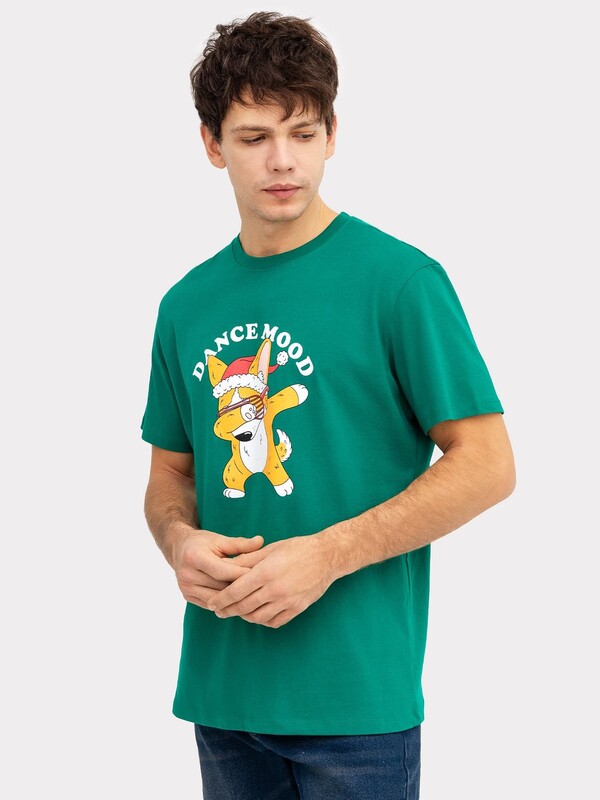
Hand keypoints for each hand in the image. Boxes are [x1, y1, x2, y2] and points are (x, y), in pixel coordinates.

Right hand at [172, 526, 264, 609]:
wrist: (179, 548)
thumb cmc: (202, 542)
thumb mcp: (219, 539)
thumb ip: (240, 544)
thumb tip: (261, 541)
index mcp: (194, 557)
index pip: (223, 571)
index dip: (242, 574)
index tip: (260, 576)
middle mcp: (187, 574)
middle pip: (220, 586)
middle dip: (241, 588)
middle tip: (261, 589)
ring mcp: (186, 588)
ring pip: (217, 599)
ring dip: (234, 598)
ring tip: (253, 596)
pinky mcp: (187, 596)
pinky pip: (210, 604)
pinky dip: (225, 602)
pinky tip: (239, 600)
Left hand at [206, 535, 334, 628]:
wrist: (327, 556)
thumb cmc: (298, 548)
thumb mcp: (270, 549)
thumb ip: (248, 560)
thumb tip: (227, 566)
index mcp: (265, 573)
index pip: (235, 591)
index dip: (220, 599)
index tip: (212, 604)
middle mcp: (274, 590)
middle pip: (243, 606)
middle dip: (228, 610)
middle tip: (219, 611)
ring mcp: (287, 601)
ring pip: (258, 617)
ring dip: (244, 616)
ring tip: (238, 612)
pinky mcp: (297, 608)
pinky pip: (275, 621)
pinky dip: (263, 620)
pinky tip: (258, 615)